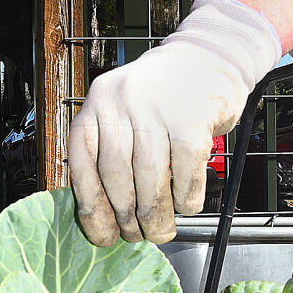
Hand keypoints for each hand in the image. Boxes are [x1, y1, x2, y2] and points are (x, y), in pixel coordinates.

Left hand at [68, 0, 280, 244]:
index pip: (83, 161)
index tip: (102, 235)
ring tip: (160, 231)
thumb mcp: (125, 112)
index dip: (91, 205)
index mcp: (99, 103)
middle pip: (117, 175)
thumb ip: (110, 151)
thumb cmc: (163, 98)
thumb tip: (104, 217)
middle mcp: (123, 102)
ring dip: (156, 216)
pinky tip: (187, 205)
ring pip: (151, 179)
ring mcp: (158, 109)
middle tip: (137, 235)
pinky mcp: (193, 120)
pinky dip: (186, 199)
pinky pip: (186, 174)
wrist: (209, 56)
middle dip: (126, 216)